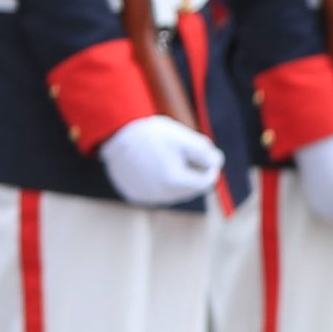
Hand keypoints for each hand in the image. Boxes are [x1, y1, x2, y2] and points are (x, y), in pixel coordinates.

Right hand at [96, 114, 225, 206]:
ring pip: (173, 193)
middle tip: (190, 156)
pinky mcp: (134, 195)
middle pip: (190, 190)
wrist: (115, 134)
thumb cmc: (151, 134)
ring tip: (171, 158)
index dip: (210, 169)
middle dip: (195, 175)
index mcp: (175, 182)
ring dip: (178, 180)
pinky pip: (155, 193)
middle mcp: (160, 195)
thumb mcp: (184, 138)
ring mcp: (145, 197)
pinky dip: (160, 183)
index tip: (208, 156)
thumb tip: (217, 163)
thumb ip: (205, 152)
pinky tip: (156, 166)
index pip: (205, 183)